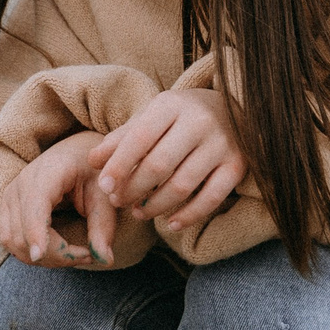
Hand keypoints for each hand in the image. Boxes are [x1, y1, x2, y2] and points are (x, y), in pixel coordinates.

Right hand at [0, 132, 116, 267]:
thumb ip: (104, 226)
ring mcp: (10, 197)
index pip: (34, 206)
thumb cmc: (91, 173)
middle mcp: (21, 184)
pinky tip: (58, 250)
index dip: (34, 232)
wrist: (75, 155)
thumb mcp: (104, 196)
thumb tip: (105, 260)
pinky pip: (10, 240)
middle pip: (23, 232)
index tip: (40, 255)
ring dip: (43, 258)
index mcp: (48, 173)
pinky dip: (32, 253)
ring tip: (74, 253)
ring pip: (13, 241)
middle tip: (87, 255)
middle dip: (54, 254)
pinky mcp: (7, 209)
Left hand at [89, 87, 247, 232]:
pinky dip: (189, 216)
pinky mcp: (237, 166)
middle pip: (159, 165)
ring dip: (156, 206)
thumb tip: (92, 161)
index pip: (139, 138)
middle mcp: (199, 122)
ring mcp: (221, 145)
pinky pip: (211, 198)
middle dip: (133, 189)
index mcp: (171, 105)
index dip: (119, 166)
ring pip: (182, 185)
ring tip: (139, 212)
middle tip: (118, 202)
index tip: (103, 187)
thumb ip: (122, 138)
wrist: (234, 107)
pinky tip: (171, 224)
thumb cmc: (181, 115)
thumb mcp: (151, 116)